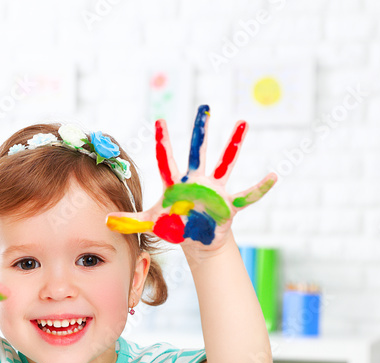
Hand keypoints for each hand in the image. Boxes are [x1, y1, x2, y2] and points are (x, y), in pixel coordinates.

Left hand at [107, 105, 276, 251]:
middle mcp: (197, 179)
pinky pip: (248, 194)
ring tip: (242, 123)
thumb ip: (130, 220)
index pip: (167, 159)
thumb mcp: (151, 222)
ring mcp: (215, 188)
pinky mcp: (229, 203)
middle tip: (203, 107)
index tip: (160, 120)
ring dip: (233, 144)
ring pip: (225, 162)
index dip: (163, 141)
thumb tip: (105, 220)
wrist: (197, 238)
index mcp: (177, 182)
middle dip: (200, 130)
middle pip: (198, 151)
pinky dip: (261, 187)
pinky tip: (274, 176)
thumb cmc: (174, 224)